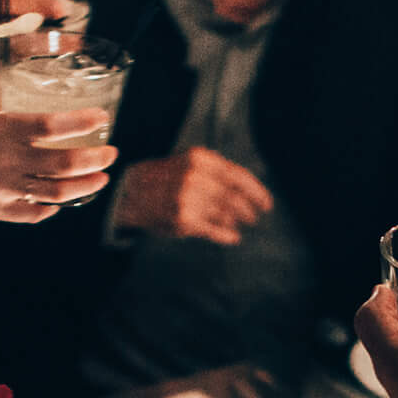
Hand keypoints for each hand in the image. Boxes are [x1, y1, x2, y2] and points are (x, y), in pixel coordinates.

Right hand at [0, 0, 76, 150]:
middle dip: (48, 45)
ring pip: (7, 72)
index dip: (36, 3)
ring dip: (37, 80)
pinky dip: (14, 105)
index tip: (63, 9)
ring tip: (65, 86)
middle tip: (78, 49)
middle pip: (12, 36)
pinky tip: (34, 111)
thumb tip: (9, 24)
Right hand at [0, 99, 115, 223]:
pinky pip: (33, 214)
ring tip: (100, 178)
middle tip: (111, 152)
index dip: (82, 122)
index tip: (102, 118)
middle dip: (95, 159)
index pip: (51, 125)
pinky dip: (53, 208)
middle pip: (63, 164)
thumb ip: (1, 102)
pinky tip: (62, 200)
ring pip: (55, 193)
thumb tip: (32, 89)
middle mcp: (2, 161)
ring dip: (84, 187)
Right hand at [112, 147, 273, 245]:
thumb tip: (248, 190)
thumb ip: (216, 172)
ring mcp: (188, 198)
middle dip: (249, 209)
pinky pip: (213, 229)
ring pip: (226, 213)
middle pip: (235, 197)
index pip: (238, 176)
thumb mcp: (188, 163)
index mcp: (200, 159)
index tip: (267, 204)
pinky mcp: (183, 219)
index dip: (257, 192)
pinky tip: (232, 238)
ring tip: (242, 224)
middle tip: (255, 217)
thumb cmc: (164, 178)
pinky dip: (226, 235)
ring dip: (238, 221)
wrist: (129, 192)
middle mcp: (195, 177)